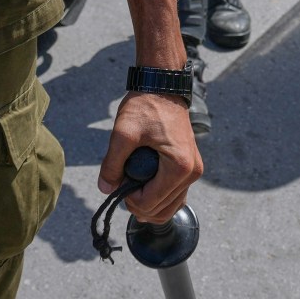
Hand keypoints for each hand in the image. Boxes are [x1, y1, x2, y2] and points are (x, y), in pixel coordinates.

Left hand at [100, 92, 201, 224]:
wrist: (162, 87)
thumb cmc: (145, 106)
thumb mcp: (123, 133)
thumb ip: (112, 163)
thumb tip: (105, 189)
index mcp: (179, 167)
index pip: (151, 203)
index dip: (130, 200)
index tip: (118, 183)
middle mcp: (192, 173)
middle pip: (163, 211)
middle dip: (139, 205)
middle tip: (122, 186)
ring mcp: (194, 170)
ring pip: (171, 206)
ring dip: (150, 203)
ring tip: (132, 184)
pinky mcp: (191, 166)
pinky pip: (176, 194)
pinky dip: (160, 196)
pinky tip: (144, 186)